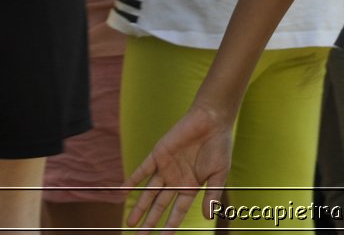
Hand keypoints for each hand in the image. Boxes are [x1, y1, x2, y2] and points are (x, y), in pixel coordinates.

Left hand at [124, 102, 231, 230]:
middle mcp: (176, 179)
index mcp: (191, 186)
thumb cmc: (219, 146)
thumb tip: (207, 217)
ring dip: (139, 206)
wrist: (212, 120)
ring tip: (130, 222)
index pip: (178, 209)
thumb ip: (212, 194)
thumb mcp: (219, 173)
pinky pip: (143, 170)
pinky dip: (133, 180)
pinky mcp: (158, 155)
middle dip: (151, 220)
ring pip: (149, 191)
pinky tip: (124, 190)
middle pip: (160, 204)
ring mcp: (166, 168)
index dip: (172, 223)